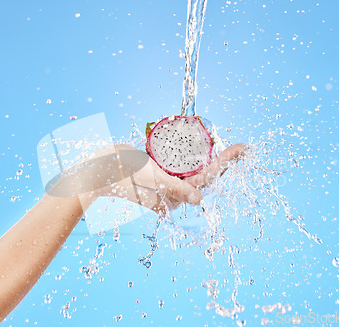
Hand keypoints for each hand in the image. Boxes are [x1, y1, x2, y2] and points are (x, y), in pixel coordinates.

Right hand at [80, 143, 247, 213]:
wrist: (95, 171)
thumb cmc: (122, 177)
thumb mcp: (152, 180)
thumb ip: (175, 189)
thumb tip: (198, 199)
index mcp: (173, 197)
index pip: (208, 177)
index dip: (227, 160)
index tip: (243, 146)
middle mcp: (171, 192)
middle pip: (202, 172)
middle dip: (219, 158)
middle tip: (235, 144)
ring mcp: (163, 181)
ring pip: (189, 166)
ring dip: (203, 153)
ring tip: (217, 138)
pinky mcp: (154, 171)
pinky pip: (175, 161)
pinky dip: (184, 151)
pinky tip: (191, 139)